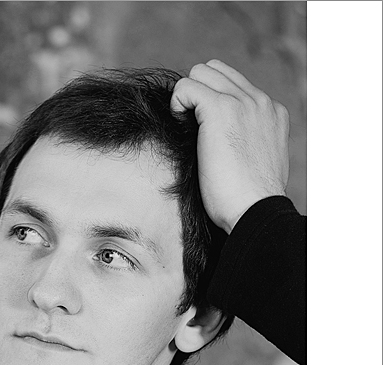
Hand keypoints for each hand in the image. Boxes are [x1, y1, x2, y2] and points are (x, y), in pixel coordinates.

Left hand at [171, 59, 289, 233]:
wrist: (254, 211)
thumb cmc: (249, 201)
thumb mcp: (257, 163)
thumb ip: (247, 142)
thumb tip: (226, 143)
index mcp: (271, 113)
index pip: (234, 84)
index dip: (210, 101)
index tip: (203, 130)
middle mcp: (260, 102)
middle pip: (216, 71)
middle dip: (196, 93)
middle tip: (189, 125)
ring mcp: (242, 103)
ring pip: (201, 72)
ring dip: (186, 96)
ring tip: (185, 126)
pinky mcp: (220, 110)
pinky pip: (186, 86)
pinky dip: (177, 102)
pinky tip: (180, 125)